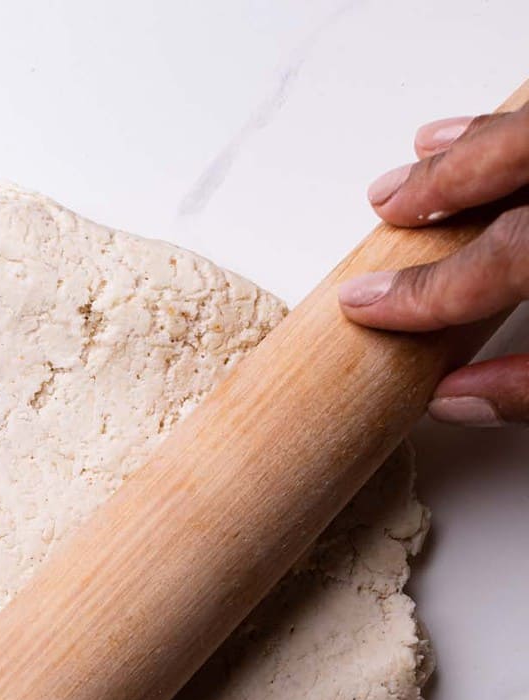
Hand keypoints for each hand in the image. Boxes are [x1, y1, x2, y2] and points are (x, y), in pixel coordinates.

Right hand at [339, 104, 528, 423]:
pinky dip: (519, 125)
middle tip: (385, 205)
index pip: (498, 260)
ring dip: (478, 140)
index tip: (363, 305)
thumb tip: (454, 398)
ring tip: (425, 150)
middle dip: (442, 186)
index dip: (423, 289)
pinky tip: (491, 131)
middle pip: (518, 164)